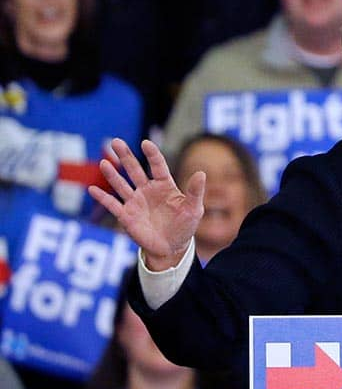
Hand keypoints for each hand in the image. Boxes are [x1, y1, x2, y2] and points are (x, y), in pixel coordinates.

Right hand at [88, 139, 204, 270]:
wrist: (171, 247)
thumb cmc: (184, 226)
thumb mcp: (194, 209)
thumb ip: (195, 192)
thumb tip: (201, 173)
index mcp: (165, 185)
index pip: (157, 166)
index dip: (152, 154)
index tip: (146, 143)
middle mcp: (147, 190)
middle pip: (134, 170)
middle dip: (126, 156)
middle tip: (116, 141)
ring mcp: (135, 202)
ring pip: (121, 184)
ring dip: (112, 174)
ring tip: (103, 162)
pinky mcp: (126, 216)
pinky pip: (112, 205)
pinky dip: (102, 198)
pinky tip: (92, 189)